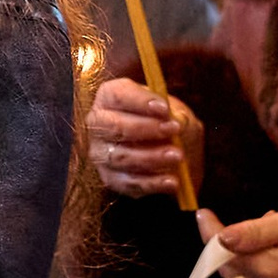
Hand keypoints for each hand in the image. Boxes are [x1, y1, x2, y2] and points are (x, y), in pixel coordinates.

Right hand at [86, 76, 201, 199]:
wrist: (172, 153)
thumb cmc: (169, 124)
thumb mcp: (178, 113)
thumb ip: (178, 116)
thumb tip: (177, 121)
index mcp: (111, 97)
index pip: (118, 95)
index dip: (140, 101)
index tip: (164, 109)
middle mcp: (99, 123)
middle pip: (114, 126)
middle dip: (146, 129)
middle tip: (173, 130)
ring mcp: (101, 152)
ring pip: (119, 157)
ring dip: (150, 157)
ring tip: (177, 156)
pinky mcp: (109, 177)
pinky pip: (126, 182)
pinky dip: (150, 183)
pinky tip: (171, 181)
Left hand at [212, 199, 277, 277]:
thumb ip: (254, 232)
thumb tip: (219, 237)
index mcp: (269, 273)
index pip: (224, 254)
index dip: (210, 233)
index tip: (202, 215)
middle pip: (235, 272)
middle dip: (236, 247)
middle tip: (257, 221)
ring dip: (255, 261)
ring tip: (277, 235)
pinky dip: (271, 276)